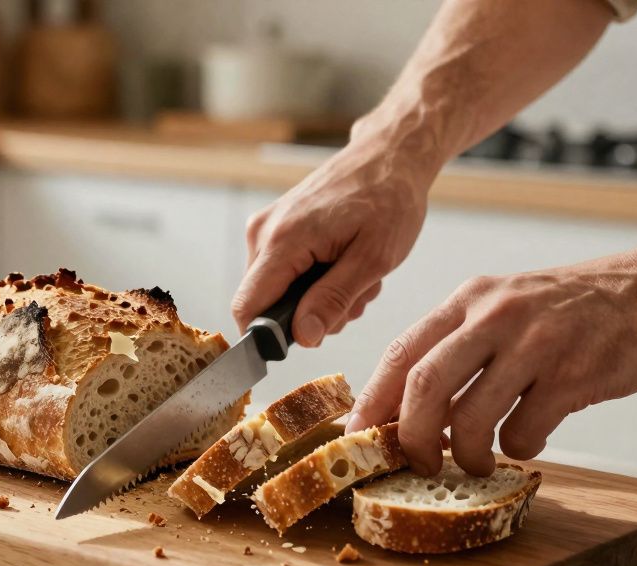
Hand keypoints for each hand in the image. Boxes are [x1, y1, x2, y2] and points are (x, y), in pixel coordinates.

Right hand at [231, 139, 433, 346]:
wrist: (389, 155)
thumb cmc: (389, 198)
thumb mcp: (373, 259)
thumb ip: (334, 300)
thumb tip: (303, 337)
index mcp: (283, 239)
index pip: (248, 308)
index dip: (268, 337)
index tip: (308, 338)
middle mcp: (263, 232)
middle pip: (264, 304)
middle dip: (307, 315)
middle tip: (353, 297)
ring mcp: (266, 228)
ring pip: (276, 291)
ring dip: (316, 298)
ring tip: (354, 275)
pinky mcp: (275, 227)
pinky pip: (283, 272)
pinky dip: (313, 279)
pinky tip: (343, 263)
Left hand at [345, 248, 636, 475]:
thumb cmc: (579, 307)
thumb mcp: (507, 305)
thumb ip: (462, 342)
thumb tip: (409, 402)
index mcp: (469, 300)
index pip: (400, 352)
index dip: (372, 400)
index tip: (359, 435)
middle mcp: (495, 317)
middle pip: (423, 388)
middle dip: (411, 438)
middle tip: (419, 463)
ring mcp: (535, 344)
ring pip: (470, 417)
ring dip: (466, 455)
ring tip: (478, 463)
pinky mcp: (574, 374)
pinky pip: (524, 431)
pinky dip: (519, 450)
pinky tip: (530, 441)